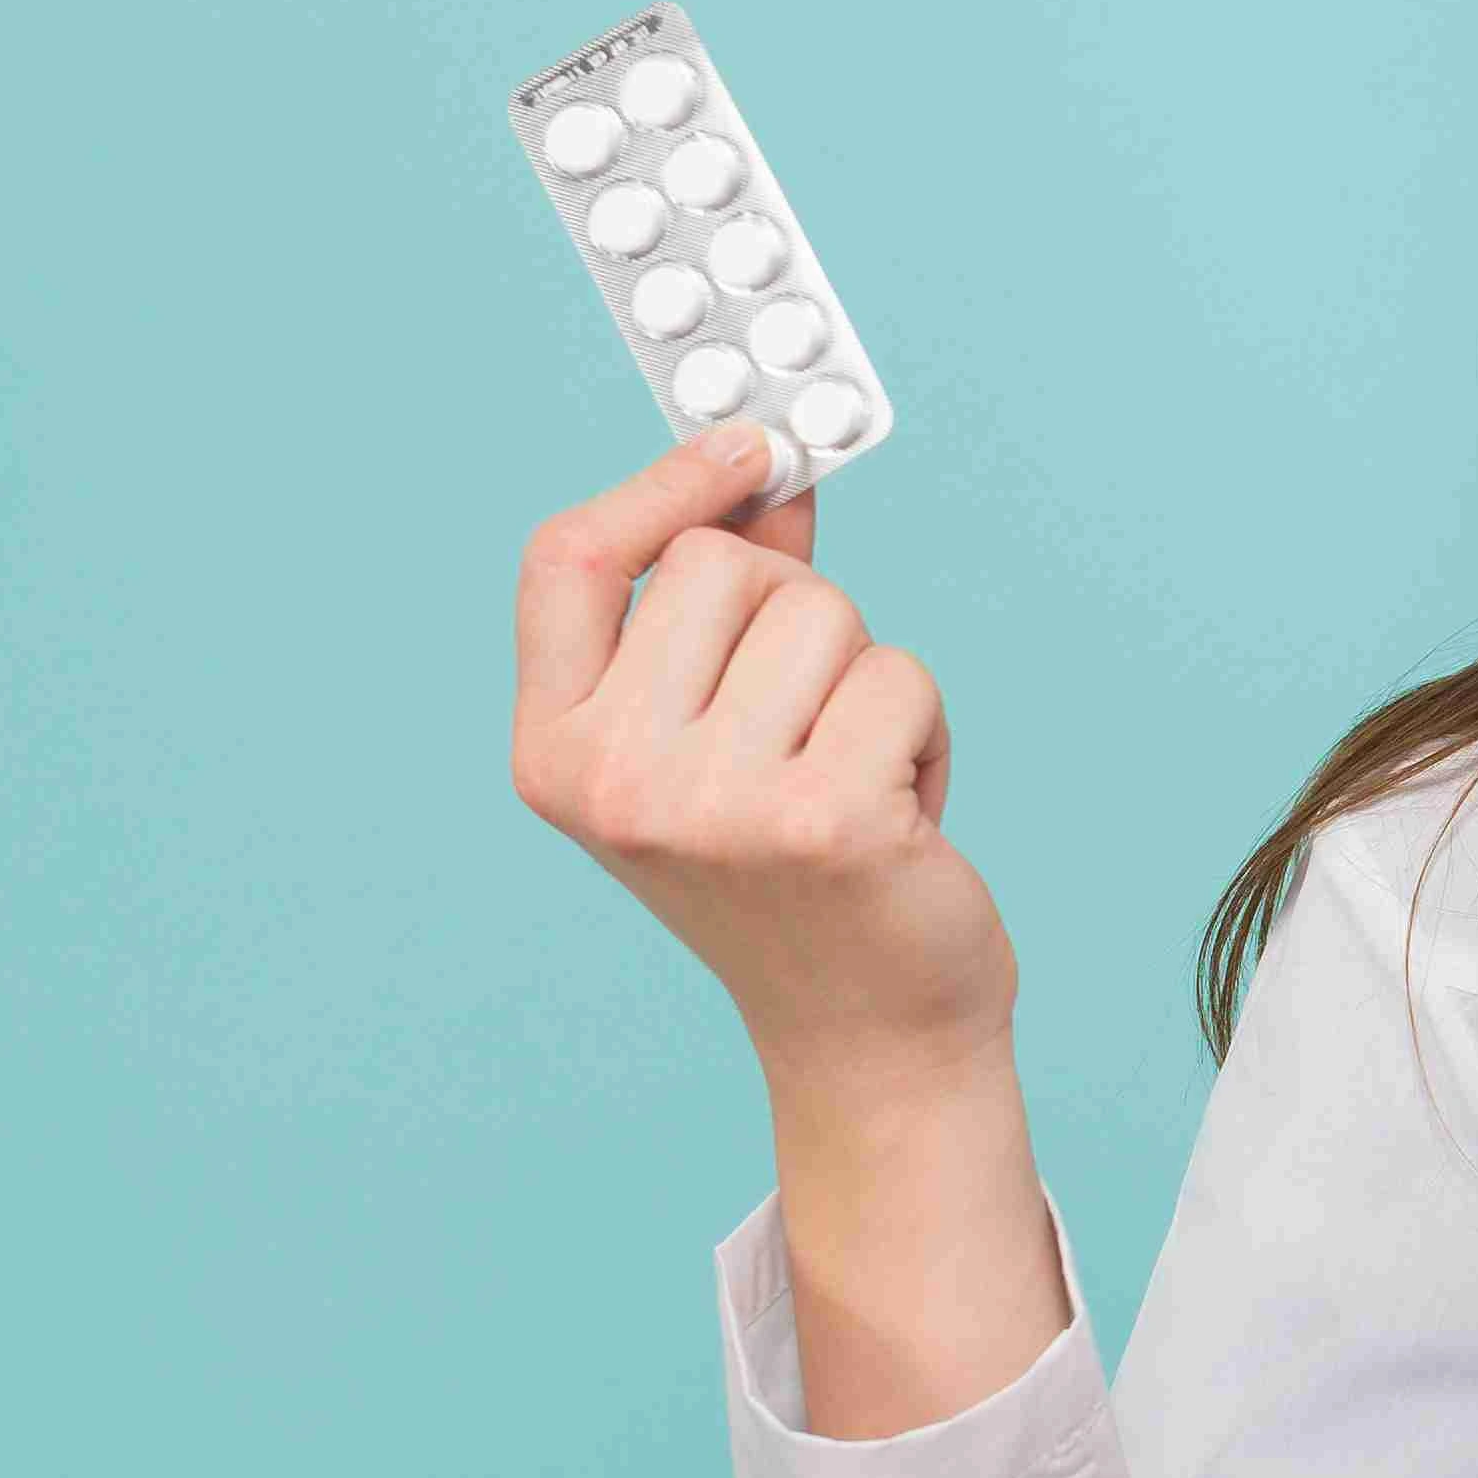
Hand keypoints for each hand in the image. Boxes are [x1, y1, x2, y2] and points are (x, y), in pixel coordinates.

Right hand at [508, 425, 1014, 1079]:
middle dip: (796, 612)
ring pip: (822, 612)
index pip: (570, 557)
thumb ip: (730, 602)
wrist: (863, 1032)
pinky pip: (900, 678)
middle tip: (808, 718)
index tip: (748, 445)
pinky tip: (900, 816)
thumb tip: (769, 472)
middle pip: (721, 564)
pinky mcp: (824, 820)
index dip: (662, 482)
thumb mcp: (717, 734)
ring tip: (851, 776)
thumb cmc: (790, 871)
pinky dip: (924, 732)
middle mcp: (612, 778)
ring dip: (867, 678)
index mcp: (554, 751)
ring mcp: (711, 804)